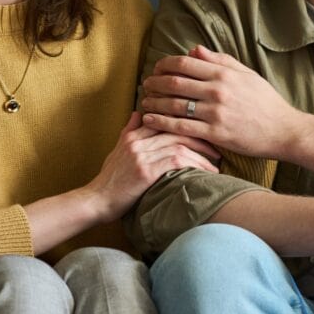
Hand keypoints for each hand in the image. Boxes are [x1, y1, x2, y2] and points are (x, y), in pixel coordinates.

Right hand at [83, 111, 219, 220]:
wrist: (96, 201)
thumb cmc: (109, 180)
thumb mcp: (117, 151)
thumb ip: (129, 132)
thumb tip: (137, 113)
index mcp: (132, 135)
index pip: (165, 120)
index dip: (188, 125)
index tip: (205, 134)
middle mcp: (137, 141)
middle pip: (177, 130)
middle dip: (201, 139)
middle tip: (217, 149)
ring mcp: (141, 155)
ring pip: (180, 145)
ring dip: (202, 155)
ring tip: (216, 164)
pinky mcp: (145, 171)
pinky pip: (177, 161)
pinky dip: (195, 165)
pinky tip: (206, 173)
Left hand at [140, 44, 301, 158]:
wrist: (284, 130)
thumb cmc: (266, 102)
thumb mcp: (246, 75)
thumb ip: (220, 61)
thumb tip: (194, 50)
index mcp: (224, 73)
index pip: (185, 63)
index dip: (165, 64)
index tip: (156, 69)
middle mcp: (218, 91)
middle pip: (175, 82)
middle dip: (154, 83)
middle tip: (145, 85)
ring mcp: (216, 113)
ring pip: (174, 104)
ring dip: (154, 103)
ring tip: (144, 103)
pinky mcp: (215, 133)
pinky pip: (181, 127)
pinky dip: (161, 122)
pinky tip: (149, 121)